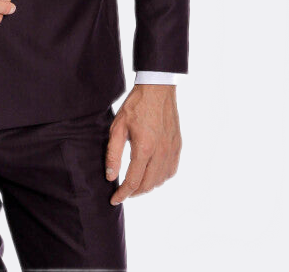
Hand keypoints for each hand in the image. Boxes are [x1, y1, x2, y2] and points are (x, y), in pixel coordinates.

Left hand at [105, 84, 181, 204]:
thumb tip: (110, 176)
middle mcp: (161, 153)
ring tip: (135, 183)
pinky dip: (160, 178)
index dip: (122, 194)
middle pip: (148, 185)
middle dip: (134, 193)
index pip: (133, 182)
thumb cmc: (135, 106)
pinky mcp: (178, 146)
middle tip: (123, 192)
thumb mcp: (118, 127)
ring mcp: (172, 150)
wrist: (157, 89)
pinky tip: (152, 174)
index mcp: (144, 148)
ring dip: (147, 186)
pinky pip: (171, 171)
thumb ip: (113, 154)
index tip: (114, 199)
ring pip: (160, 180)